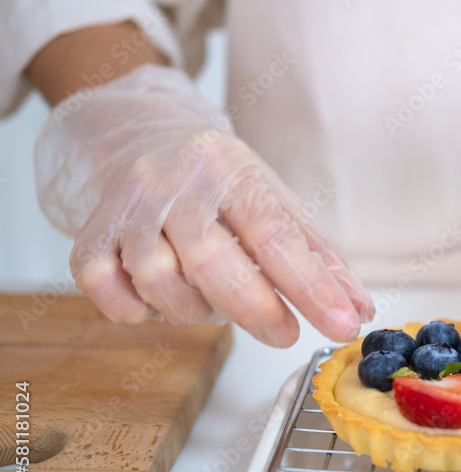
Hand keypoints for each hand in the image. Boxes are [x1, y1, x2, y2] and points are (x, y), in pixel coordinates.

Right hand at [36, 65, 373, 346]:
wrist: (143, 136)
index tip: (341, 324)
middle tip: (284, 335)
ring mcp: (127, 206)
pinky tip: (159, 303)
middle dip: (255, 309)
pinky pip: (102, 285)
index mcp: (231, 170)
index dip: (310, 287)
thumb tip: (358, 310)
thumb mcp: (276, 201)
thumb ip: (318, 257)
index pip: (275, 234)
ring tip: (218, 304)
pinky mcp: (90, 232)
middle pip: (212, 259)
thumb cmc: (220, 182)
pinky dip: (134, 309)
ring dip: (197, 311)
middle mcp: (174, 182)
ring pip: (158, 279)